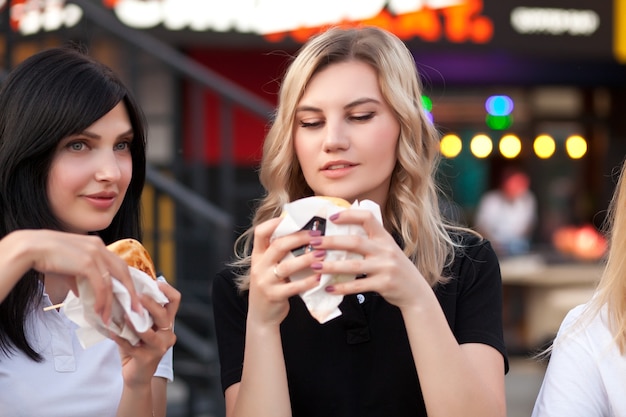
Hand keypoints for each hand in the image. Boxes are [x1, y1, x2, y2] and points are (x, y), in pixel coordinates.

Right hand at [2, 229, 140, 323]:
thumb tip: (84, 294)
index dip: (126, 281)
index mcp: (97, 245)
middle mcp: (100, 247)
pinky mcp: (88, 263)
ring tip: (111, 318)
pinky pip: (101, 286)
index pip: (118, 264)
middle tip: (135, 309)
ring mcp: (95, 254)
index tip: (131, 297)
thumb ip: (79, 279)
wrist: (31, 248)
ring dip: (112, 303)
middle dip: (131, 292)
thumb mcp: (68, 267)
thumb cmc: (46, 257)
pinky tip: (100, 312)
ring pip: (112, 282)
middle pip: (123, 272)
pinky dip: (102, 301)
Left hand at [114, 280, 180, 386]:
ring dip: (135, 322)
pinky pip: (132, 346)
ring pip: (149, 332)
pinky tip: (113, 332)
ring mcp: (159, 347)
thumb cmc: (137, 347)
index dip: (167, 290)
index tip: (154, 282)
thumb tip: (124, 290)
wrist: (137, 375)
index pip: (174, 301)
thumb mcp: (141, 326)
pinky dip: (121, 339)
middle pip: (163, 314)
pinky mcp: (147, 358)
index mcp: (167, 322)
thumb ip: (138, 312)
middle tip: (136, 295)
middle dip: (150, 303)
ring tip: (124, 314)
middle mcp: (167, 333)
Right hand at [248, 217, 322, 325]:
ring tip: (323, 254)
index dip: (275, 222)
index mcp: (257, 256)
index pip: (261, 233)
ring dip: (307, 259)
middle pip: (278, 246)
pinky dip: (308, 281)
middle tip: (318, 235)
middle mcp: (259, 266)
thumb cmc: (271, 287)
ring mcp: (265, 281)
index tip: (293, 217)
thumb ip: (280, 254)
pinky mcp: (274, 296)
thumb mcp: (268, 268)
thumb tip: (305, 235)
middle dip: (299, 238)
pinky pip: (294, 287)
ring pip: (287, 266)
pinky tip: (320, 277)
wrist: (261, 317)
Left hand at [309, 210, 431, 308]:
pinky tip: (328, 287)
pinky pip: (358, 285)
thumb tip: (341, 232)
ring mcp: (386, 267)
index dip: (349, 215)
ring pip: (354, 265)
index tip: (331, 217)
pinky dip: (342, 287)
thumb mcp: (387, 249)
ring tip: (315, 265)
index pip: (368, 218)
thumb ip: (370, 241)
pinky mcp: (384, 284)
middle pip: (355, 241)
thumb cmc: (395, 268)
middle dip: (332, 241)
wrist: (415, 292)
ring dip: (332, 265)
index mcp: (385, 238)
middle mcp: (386, 250)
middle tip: (314, 242)